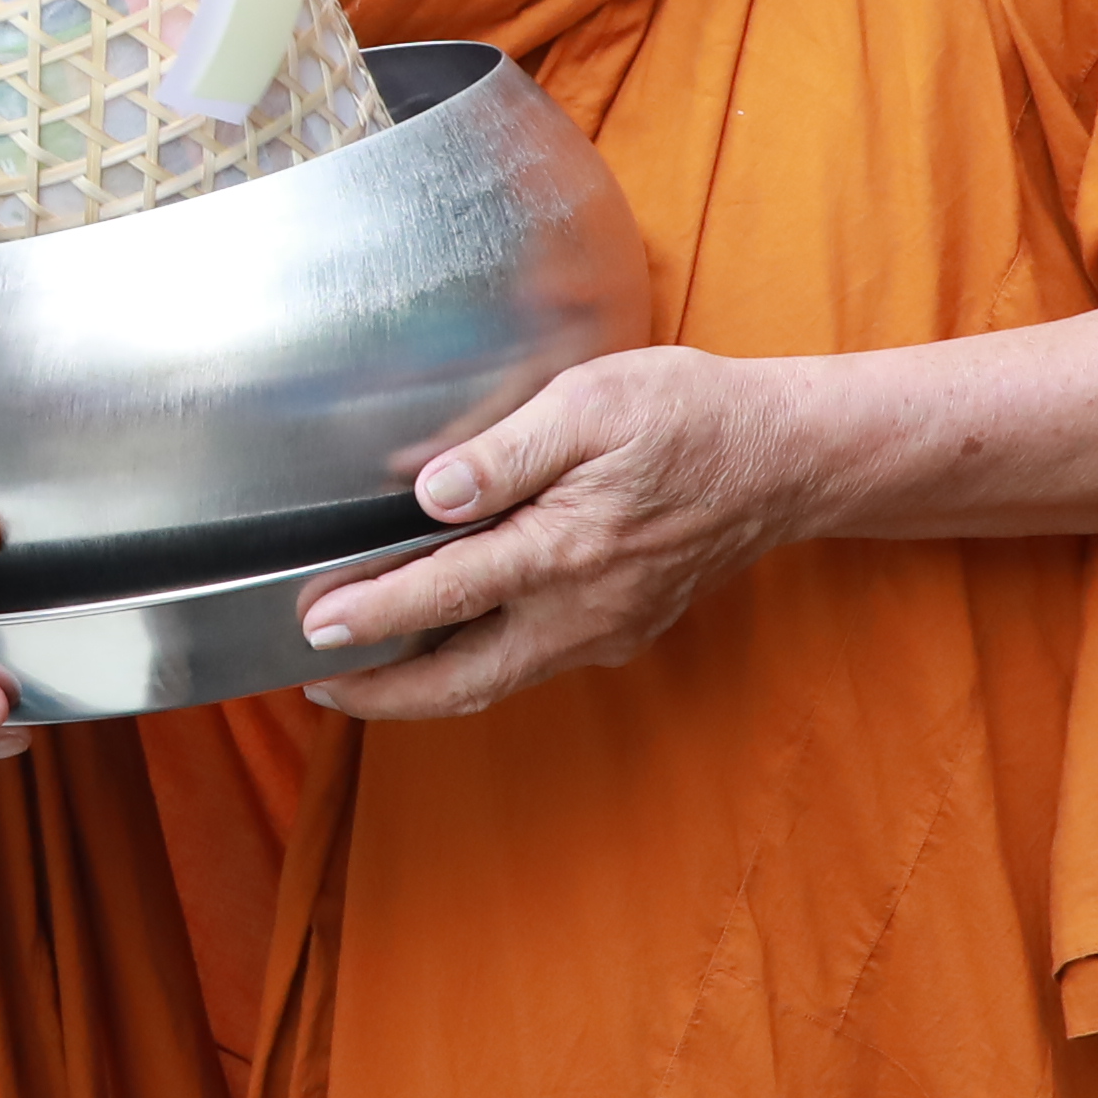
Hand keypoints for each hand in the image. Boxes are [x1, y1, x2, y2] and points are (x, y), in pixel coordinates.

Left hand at [294, 348, 796, 721]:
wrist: (785, 458)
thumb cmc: (689, 416)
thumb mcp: (591, 403)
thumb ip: (504, 452)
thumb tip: (429, 493)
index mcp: (562, 551)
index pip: (440, 596)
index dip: (368, 615)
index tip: (312, 628)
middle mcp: (581, 611)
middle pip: (460, 678)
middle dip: (381, 693)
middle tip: (315, 683)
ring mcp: (605, 630)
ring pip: (496, 680)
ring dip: (425, 687)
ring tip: (362, 677)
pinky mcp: (623, 631)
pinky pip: (533, 663)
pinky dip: (476, 667)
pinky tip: (446, 644)